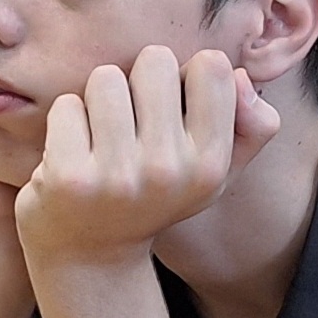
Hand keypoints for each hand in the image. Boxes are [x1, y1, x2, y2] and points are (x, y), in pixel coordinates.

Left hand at [11, 47, 280, 274]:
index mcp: (210, 163)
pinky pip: (67, 105)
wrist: (92, 256)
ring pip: (106, 78)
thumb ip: (251, 125)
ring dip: (98, 99)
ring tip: (101, 137)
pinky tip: (73, 152)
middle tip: (129, 122)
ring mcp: (117, 175)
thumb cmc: (156, 197)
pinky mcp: (69, 177)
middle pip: (155, 60)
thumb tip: (240, 75)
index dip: (185, 75)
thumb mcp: (215, 171)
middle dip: (138, 80)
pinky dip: (66, 121)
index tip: (170, 108)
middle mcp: (168, 169)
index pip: (212, 65)